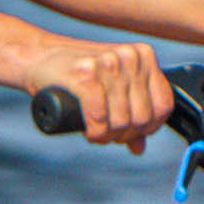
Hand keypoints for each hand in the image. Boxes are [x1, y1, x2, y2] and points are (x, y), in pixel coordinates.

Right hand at [35, 37, 178, 149]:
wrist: (39, 58)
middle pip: (142, 117)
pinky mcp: (86, 74)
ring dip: (107, 136)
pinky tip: (88, 131)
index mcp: (143, 55)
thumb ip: (129, 113)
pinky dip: (94, 133)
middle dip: (124, 134)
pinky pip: (99, 119)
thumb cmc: (77, 76)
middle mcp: (129, 56)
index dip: (150, 127)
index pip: (164, 105)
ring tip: (95, 131)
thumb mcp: (111, 89)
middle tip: (107, 134)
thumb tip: (140, 147)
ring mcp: (108, 63)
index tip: (131, 132)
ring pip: (121, 122)